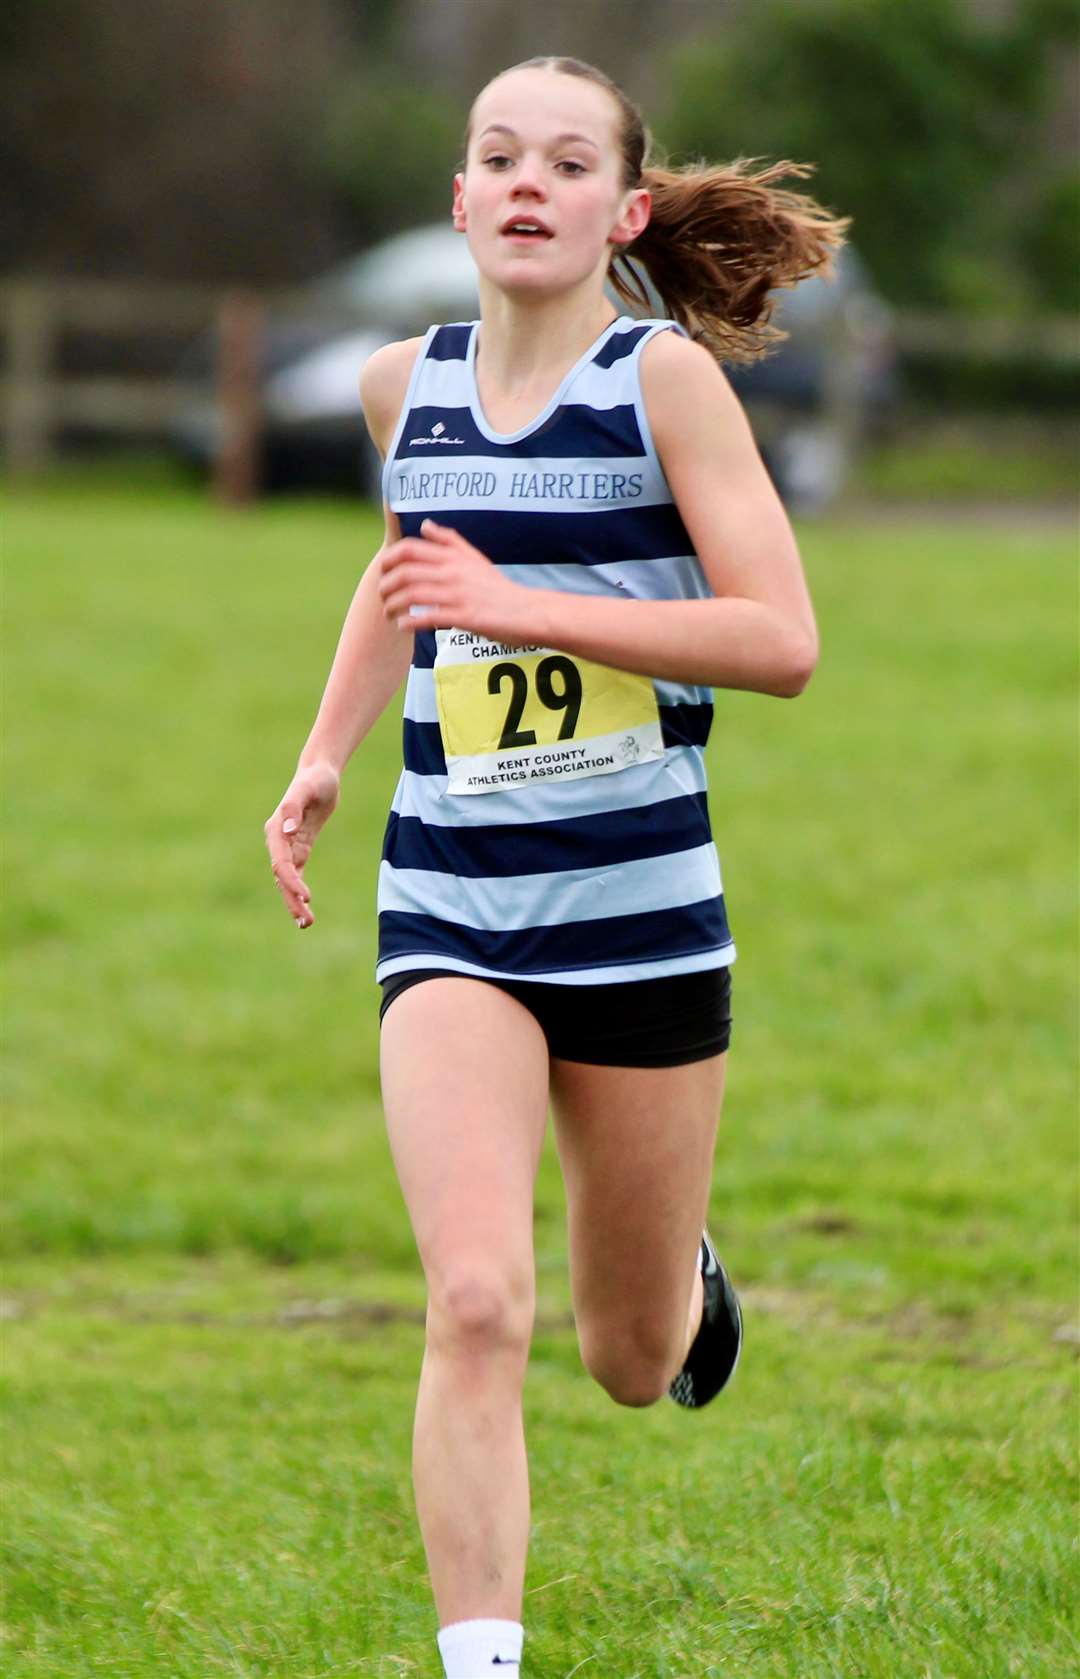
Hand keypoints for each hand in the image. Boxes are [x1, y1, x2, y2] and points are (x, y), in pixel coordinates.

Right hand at [263, 762, 339, 928]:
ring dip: (293, 901)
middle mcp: (277, 841)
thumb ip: (294, 807)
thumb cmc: (315, 779)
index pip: (281, 862)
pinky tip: (305, 908)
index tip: (306, 896)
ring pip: (286, 881)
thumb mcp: (307, 789)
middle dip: (291, 899)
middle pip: (281, 877)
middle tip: (305, 920)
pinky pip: (295, 876)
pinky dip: (298, 891)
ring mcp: (286, 847)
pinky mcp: (298, 849)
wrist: (320, 774)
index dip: (291, 881)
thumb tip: (286, 830)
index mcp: (276, 830)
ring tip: (306, 923)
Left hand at [378, 519, 524, 637]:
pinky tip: (403, 626)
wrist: (526, 611)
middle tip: (383, 597)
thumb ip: (449, 541)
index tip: (383, 572)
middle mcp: (453, 573)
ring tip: (389, 614)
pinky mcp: (464, 617)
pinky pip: (428, 618)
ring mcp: (458, 595)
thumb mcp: (474, 558)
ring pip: (412, 595)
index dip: (389, 559)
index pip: (410, 549)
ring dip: (393, 605)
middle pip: (405, 572)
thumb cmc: (498, 588)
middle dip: (386, 585)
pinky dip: (409, 622)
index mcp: (453, 557)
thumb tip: (425, 525)